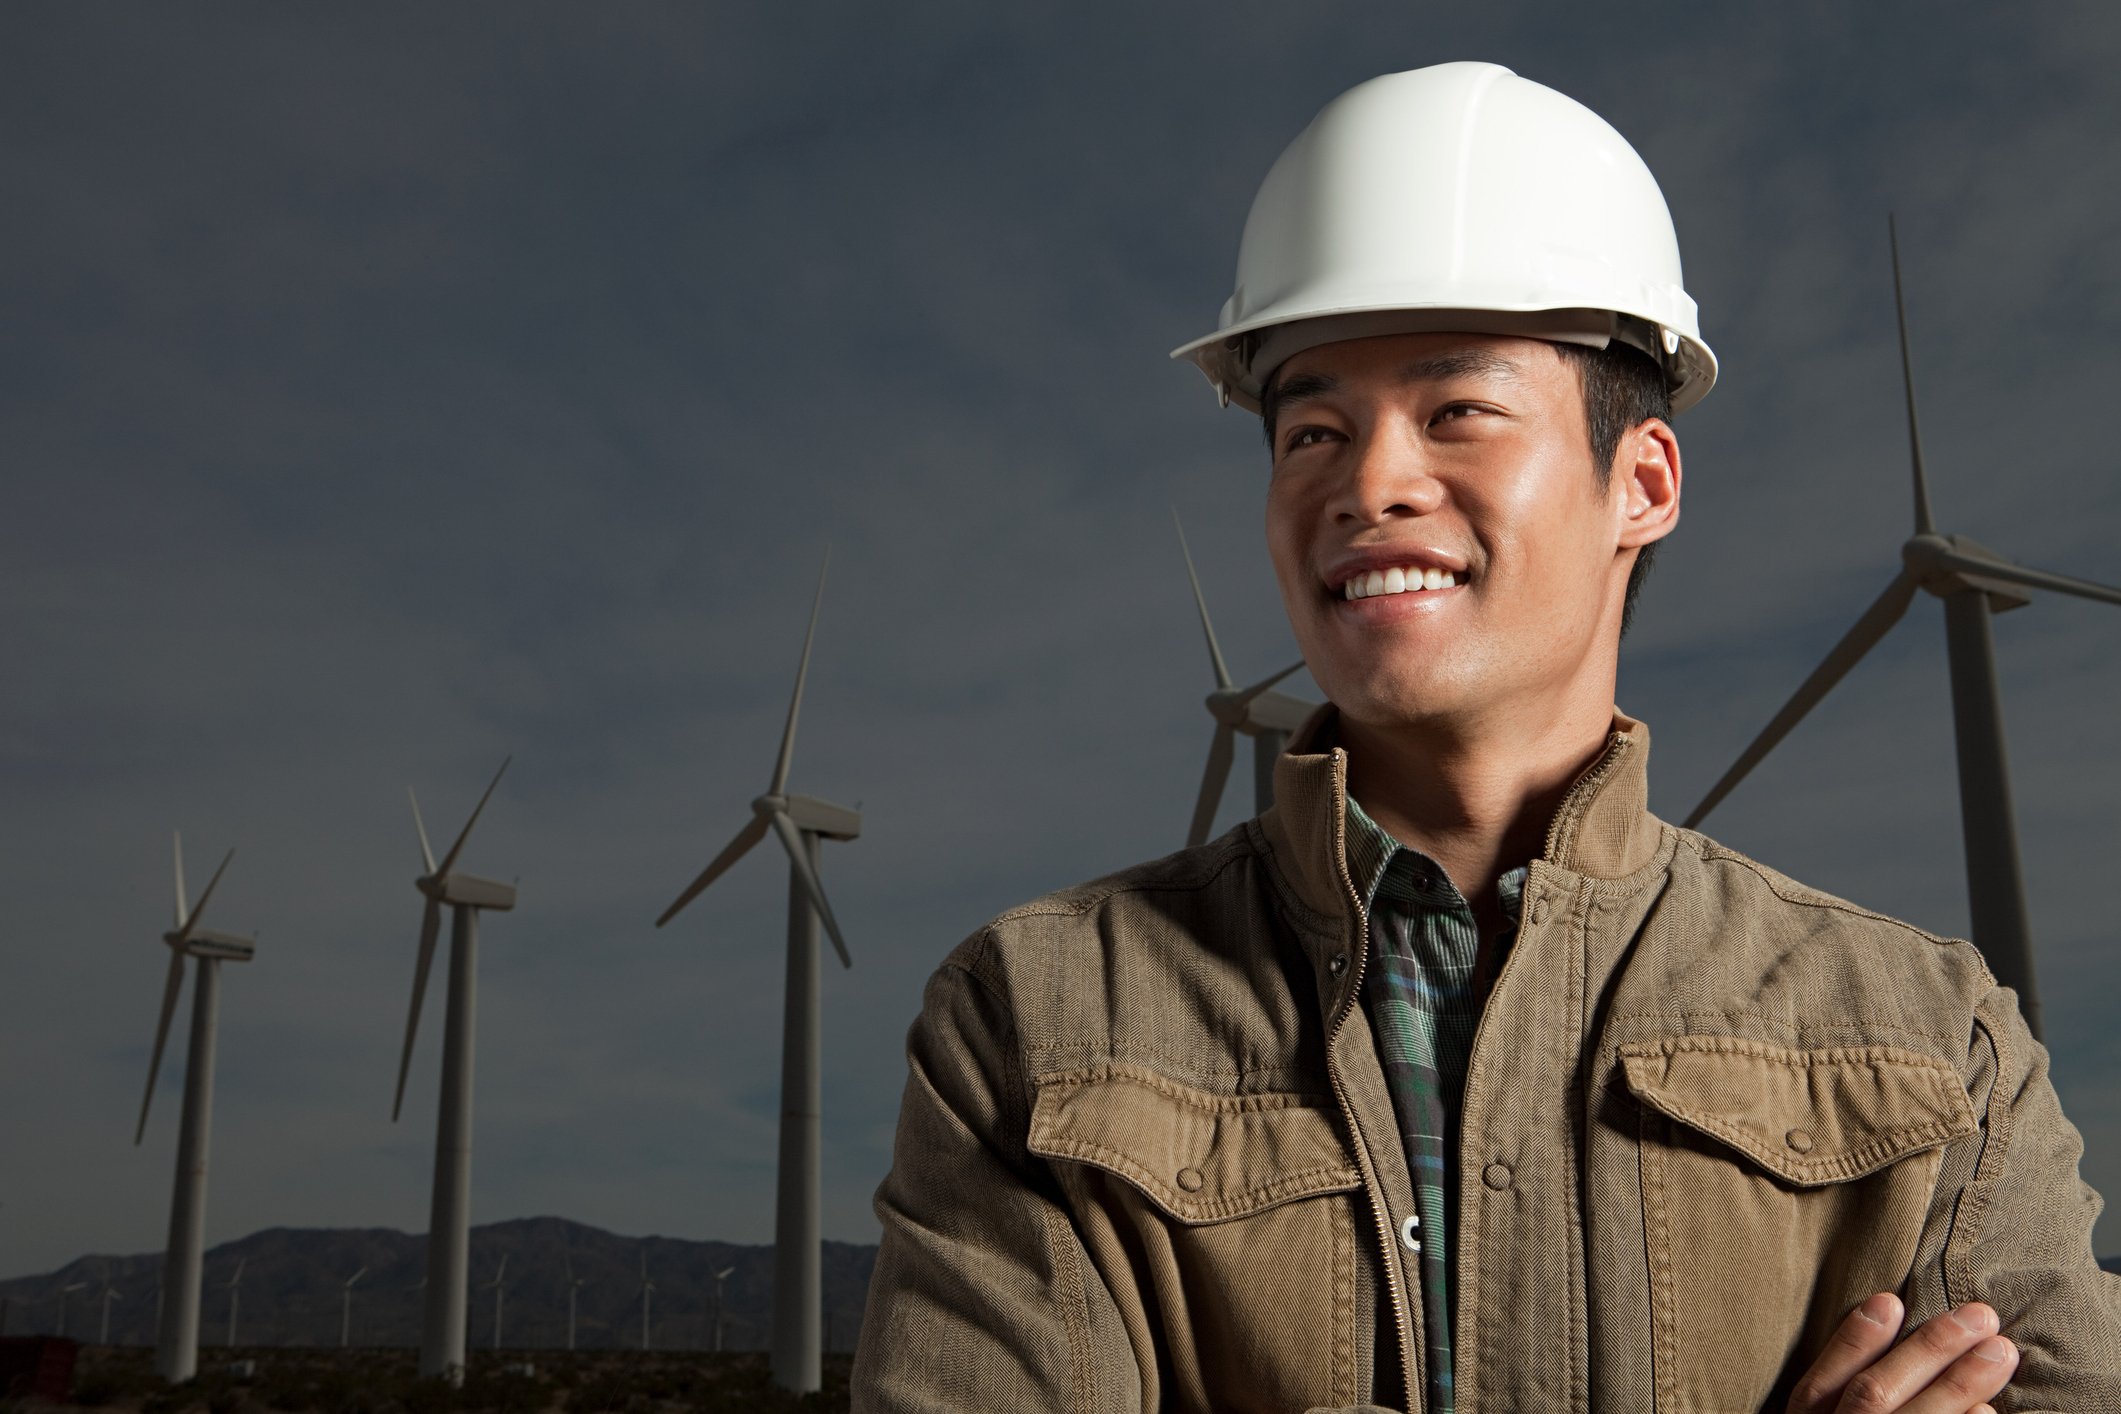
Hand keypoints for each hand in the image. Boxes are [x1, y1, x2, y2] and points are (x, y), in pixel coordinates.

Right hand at [1787, 1292, 2018, 1413]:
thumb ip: (1834, 1391)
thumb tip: (1884, 1318)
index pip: (1822, 1382)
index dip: (1855, 1340)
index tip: (1889, 1300)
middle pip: (1874, 1395)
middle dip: (1927, 1352)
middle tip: (1980, 1316)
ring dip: (1959, 1384)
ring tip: (2001, 1351)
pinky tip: (1988, 1410)